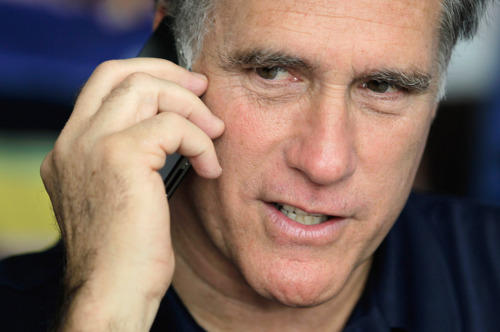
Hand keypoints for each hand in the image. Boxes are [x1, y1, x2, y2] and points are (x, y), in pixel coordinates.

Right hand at [40, 58, 223, 330]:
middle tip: (204, 90)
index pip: (101, 85)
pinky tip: (209, 170)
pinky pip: (172, 126)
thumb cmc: (127, 254)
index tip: (184, 87)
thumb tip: (169, 127)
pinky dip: (200, 142)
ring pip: (145, 89)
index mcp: (70, 149)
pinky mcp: (119, 157)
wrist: (113, 294)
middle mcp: (72, 142)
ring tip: (214, 134)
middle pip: (120, 74)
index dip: (146, 75)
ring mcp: (90, 145)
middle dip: (170, 76)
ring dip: (190, 107)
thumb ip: (131, 157)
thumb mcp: (121, 197)